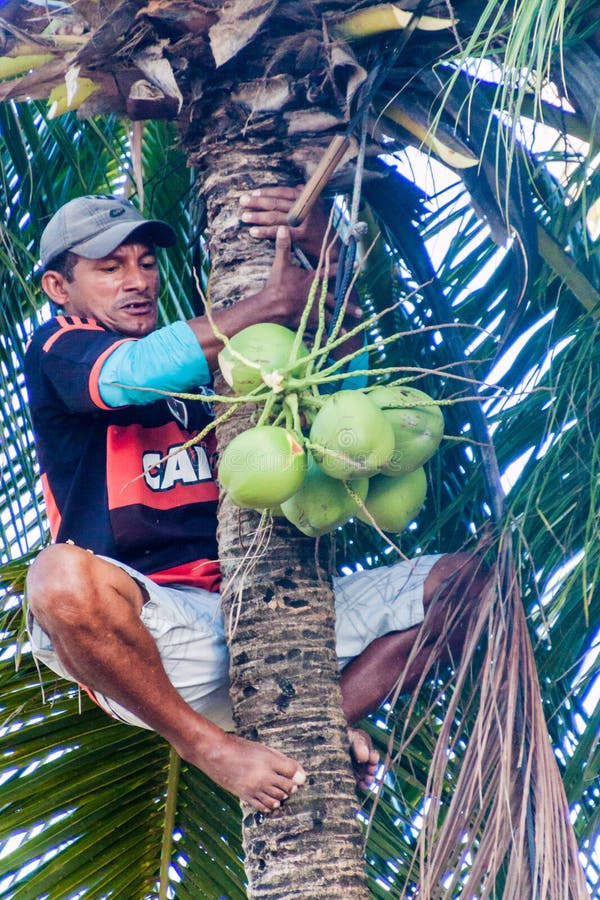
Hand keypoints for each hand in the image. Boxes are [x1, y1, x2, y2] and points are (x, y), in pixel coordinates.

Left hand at [239, 185, 337, 263]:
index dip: (267, 192)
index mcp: (308, 198)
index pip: (283, 192)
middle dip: (257, 202)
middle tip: (242, 201)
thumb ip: (306, 197)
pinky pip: (278, 232)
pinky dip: (265, 232)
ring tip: (244, 217)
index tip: (253, 193)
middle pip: (277, 203)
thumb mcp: (317, 208)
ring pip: (276, 217)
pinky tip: (253, 232)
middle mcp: (306, 207)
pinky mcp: (301, 235)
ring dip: (257, 217)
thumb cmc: (322, 228)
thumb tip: (297, 186)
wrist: (332, 248)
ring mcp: (304, 221)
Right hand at [264, 226, 361, 345]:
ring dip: (341, 320)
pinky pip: (320, 328)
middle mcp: (317, 295)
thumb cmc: (276, 285)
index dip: (344, 268)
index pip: (331, 272)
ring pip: (331, 315)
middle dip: (348, 303)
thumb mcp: (280, 264)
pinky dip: (327, 333)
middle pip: (336, 299)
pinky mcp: (308, 321)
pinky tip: (337, 338)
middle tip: (361, 309)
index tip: (357, 266)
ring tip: (353, 324)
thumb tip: (283, 227)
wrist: (271, 306)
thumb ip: (283, 246)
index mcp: (313, 280)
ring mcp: (314, 309)